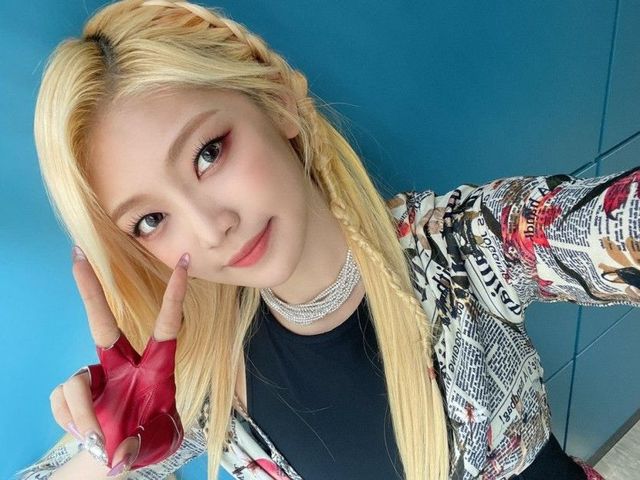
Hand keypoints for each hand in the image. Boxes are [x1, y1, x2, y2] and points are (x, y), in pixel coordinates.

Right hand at [49, 246, 189, 473]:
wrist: (120, 459)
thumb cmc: (149, 440)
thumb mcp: (158, 441)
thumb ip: (142, 445)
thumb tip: (120, 456)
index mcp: (154, 368)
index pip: (167, 326)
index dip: (174, 296)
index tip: (185, 263)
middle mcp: (121, 366)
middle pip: (102, 323)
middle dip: (90, 290)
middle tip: (77, 256)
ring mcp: (95, 378)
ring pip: (76, 383)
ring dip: (83, 416)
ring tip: (99, 440)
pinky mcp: (72, 393)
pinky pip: (63, 402)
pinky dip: (73, 424)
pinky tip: (88, 436)